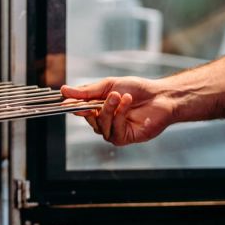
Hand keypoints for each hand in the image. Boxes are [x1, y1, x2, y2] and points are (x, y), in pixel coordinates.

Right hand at [61, 77, 176, 146]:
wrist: (160, 96)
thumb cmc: (137, 89)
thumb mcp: (109, 85)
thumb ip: (86, 91)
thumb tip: (64, 91)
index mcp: (98, 107)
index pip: (80, 110)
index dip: (75, 107)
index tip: (70, 102)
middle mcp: (104, 121)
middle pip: (90, 120)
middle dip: (100, 106)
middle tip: (113, 95)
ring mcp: (114, 131)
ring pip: (102, 126)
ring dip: (112, 110)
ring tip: (123, 97)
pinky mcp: (124, 138)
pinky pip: (115, 132)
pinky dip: (121, 116)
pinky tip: (129, 104)